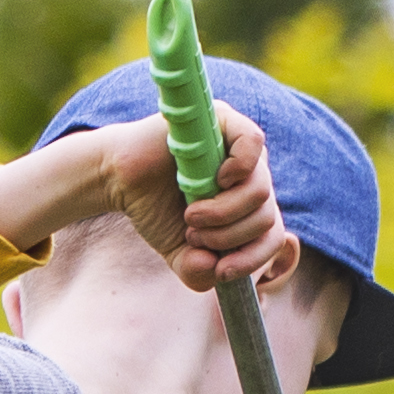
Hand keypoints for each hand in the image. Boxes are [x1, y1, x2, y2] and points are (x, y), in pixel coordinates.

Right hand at [122, 106, 299, 296]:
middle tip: (193, 232)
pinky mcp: (223, 120)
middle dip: (228, 237)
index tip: (221, 270)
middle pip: (266, 216)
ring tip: (191, 214)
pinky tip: (217, 178)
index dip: (253, 259)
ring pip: (259, 189)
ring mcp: (239, 148)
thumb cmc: (156, 211)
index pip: (273, 236)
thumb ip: (198, 273)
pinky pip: (253, 141)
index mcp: (249, 207)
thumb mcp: (180, 254)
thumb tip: (214, 268)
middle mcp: (251, 176)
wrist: (120, 180)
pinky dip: (239, 167)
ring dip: (223, 213)